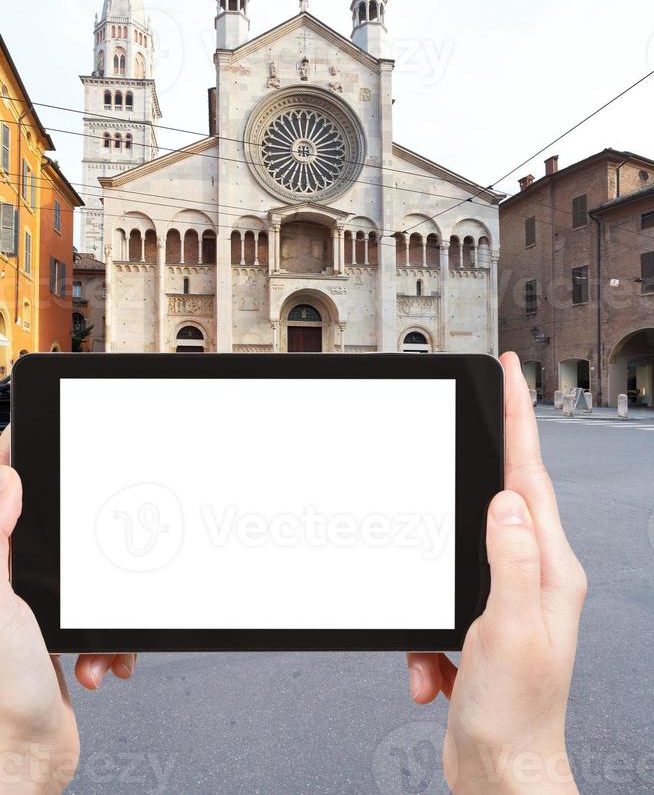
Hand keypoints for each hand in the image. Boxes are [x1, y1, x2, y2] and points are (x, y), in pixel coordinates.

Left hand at [0, 427, 136, 792]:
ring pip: (85, 573)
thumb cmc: (1, 701)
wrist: (24, 768)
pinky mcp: (58, 632)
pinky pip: (99, 612)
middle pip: (53, 531)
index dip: (18, 464)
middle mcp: (6, 583)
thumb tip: (4, 478)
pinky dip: (110, 636)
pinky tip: (101, 660)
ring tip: (93, 643)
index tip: (43, 436)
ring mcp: (32, 607)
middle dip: (88, 549)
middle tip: (97, 555)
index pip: (4, 496)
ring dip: (103, 609)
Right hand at [407, 352, 586, 793]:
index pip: (530, 475)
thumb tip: (505, 500)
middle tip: (463, 438)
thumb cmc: (516, 715)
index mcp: (550, 568)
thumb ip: (509, 559)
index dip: (519, 418)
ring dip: (433, 596)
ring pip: (458, 553)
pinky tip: (431, 673)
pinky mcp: (479, 621)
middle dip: (473, 478)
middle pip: (498, 501)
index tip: (509, 374)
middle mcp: (534, 575)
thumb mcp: (509, 630)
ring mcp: (507, 598)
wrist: (503, 774)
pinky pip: (440, 601)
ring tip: (435, 652)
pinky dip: (424, 636)